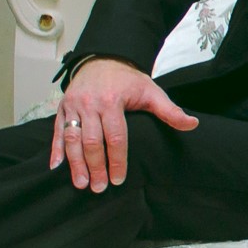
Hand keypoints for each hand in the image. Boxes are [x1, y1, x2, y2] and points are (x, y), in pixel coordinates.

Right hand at [49, 57, 197, 191]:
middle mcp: (90, 103)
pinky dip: (55, 149)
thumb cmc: (129, 80)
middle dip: (96, 166)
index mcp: (112, 100)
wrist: (104, 59)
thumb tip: (192, 124)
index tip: (118, 179)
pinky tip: (56, 166)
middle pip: (92, 140)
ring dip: (75, 163)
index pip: (116, 136)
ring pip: (72, 138)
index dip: (117, 160)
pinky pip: (57, 130)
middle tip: (99, 188)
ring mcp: (73, 105)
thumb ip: (169, 110)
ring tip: (81, 183)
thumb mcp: (151, 91)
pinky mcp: (62, 107)